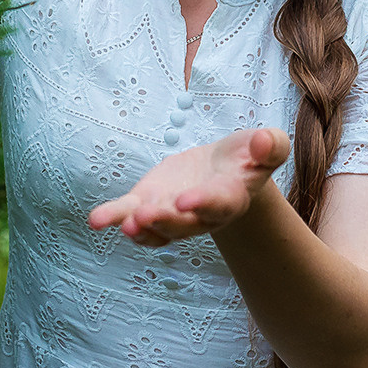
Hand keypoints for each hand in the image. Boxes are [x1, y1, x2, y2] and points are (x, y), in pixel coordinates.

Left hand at [87, 126, 291, 245]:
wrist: (225, 171)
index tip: (187, 200)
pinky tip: (97, 220)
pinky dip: (114, 217)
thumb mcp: (266, 146)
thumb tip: (264, 140)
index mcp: (232, 198)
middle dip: (165, 221)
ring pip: (157, 228)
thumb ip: (271, 146)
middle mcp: (200, 215)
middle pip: (184, 224)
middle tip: (146, 216)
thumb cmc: (248, 157)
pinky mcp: (148, 203)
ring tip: (125, 224)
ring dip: (141, 228)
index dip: (203, 203)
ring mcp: (172, 213)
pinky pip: (130, 214)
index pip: (218, 203)